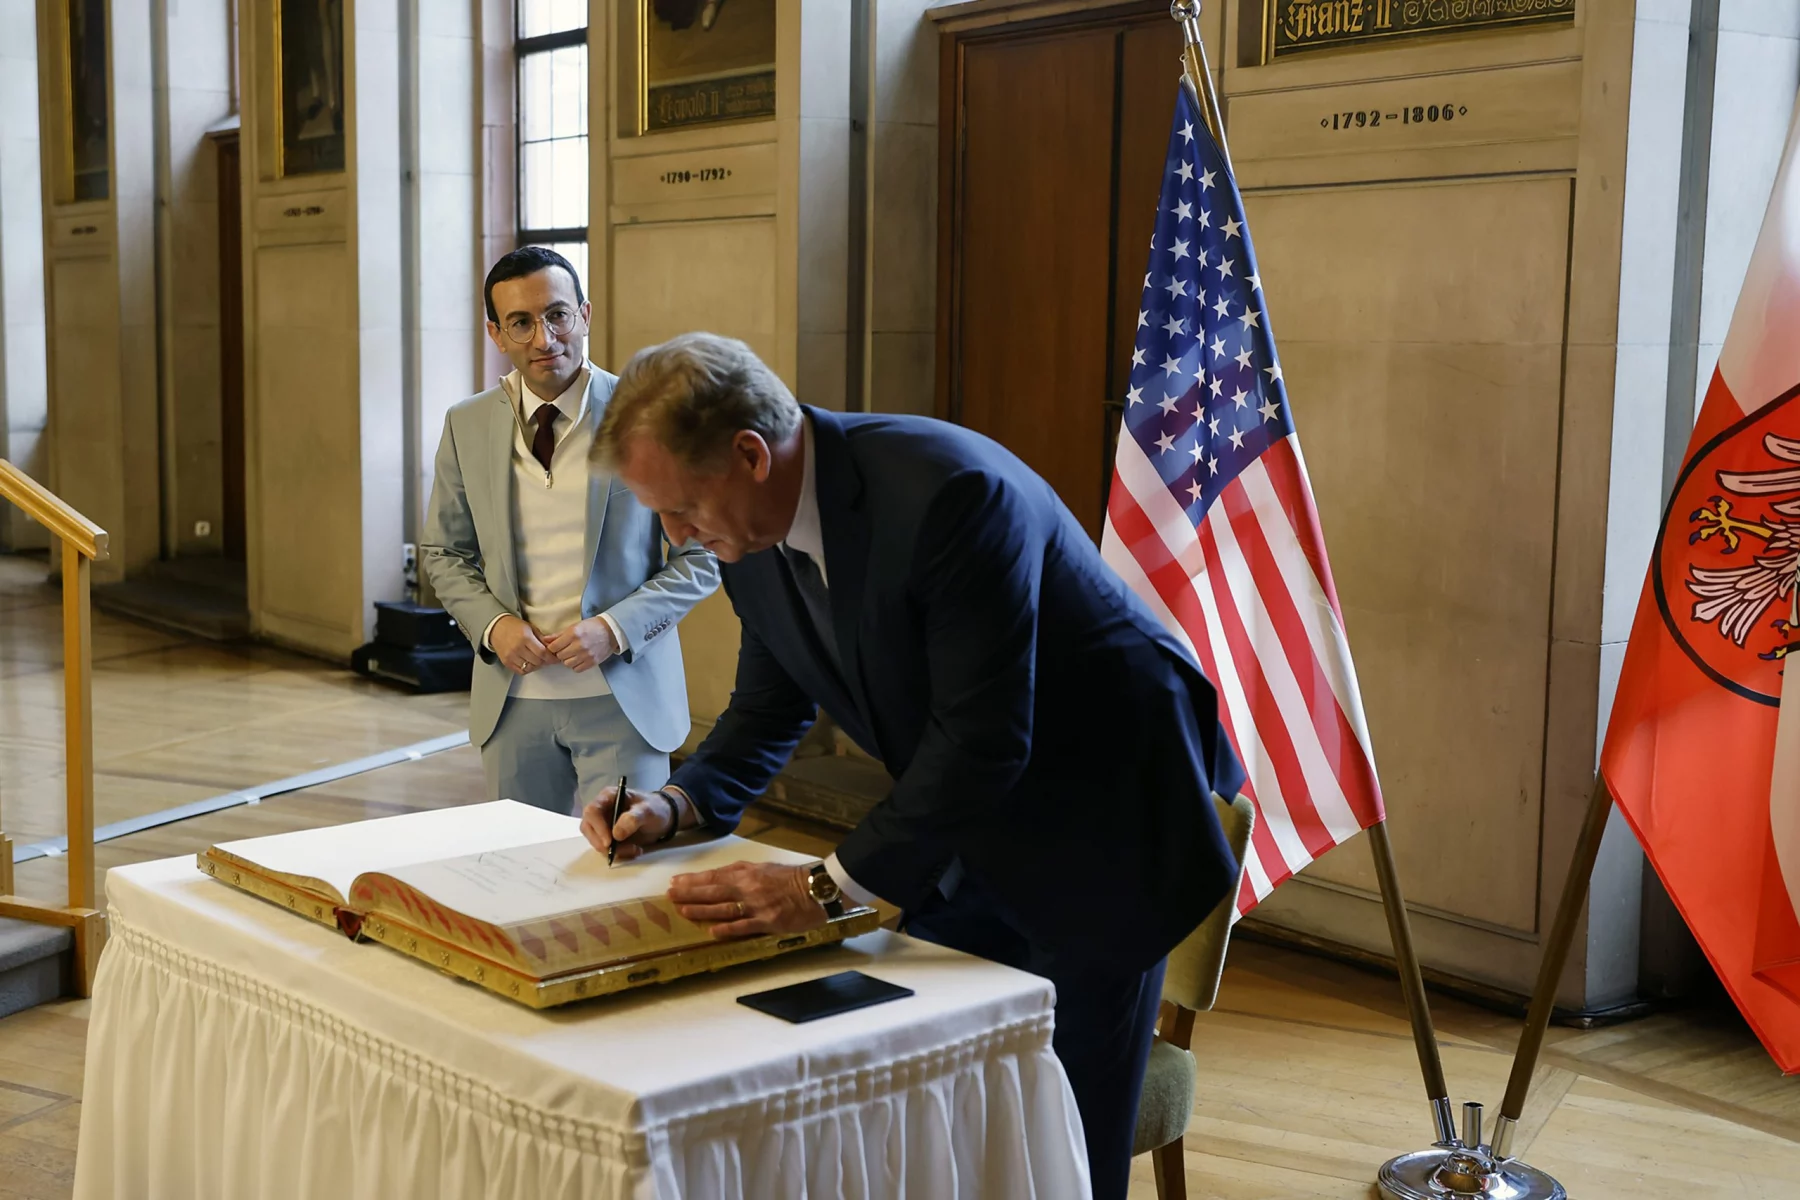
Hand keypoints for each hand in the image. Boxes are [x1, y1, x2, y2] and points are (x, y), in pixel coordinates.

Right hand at [491, 615, 553, 674]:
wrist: (496, 628)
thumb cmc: (515, 626)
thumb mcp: (531, 628)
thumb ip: (542, 639)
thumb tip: (553, 649)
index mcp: (525, 638)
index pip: (542, 652)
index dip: (551, 657)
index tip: (555, 658)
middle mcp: (517, 648)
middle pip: (537, 661)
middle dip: (545, 661)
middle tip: (548, 659)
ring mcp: (511, 656)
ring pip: (530, 668)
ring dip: (537, 666)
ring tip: (538, 660)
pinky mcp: (506, 662)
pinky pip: (521, 671)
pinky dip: (527, 669)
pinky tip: (530, 663)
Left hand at [544, 616, 617, 672]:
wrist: (611, 631)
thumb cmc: (591, 627)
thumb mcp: (574, 626)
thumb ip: (559, 634)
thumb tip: (544, 640)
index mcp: (573, 634)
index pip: (554, 647)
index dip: (553, 647)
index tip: (557, 645)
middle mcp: (579, 645)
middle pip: (559, 656)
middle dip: (560, 652)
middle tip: (566, 648)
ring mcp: (586, 655)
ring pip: (567, 664)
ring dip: (568, 659)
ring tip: (573, 653)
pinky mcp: (592, 662)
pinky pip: (576, 669)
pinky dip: (576, 665)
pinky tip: (579, 658)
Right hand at [580, 786, 676, 862]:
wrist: (664, 817)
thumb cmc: (655, 808)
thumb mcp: (648, 810)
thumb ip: (633, 819)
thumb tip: (616, 834)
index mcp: (608, 797)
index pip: (592, 811)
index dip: (598, 827)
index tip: (609, 842)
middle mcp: (601, 810)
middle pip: (588, 828)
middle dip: (603, 843)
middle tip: (623, 850)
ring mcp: (603, 824)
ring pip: (596, 841)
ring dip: (614, 851)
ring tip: (635, 849)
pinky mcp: (608, 837)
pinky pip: (606, 849)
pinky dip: (619, 854)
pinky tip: (635, 850)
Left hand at [668, 862, 825, 939]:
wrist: (815, 889)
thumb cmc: (790, 878)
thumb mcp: (763, 867)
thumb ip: (740, 871)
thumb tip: (717, 876)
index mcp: (747, 874)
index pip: (714, 876)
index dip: (693, 880)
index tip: (675, 882)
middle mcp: (748, 888)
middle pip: (713, 891)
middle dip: (689, 893)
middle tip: (669, 895)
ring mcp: (757, 906)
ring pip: (723, 909)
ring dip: (701, 910)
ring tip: (682, 911)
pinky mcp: (767, 922)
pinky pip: (743, 926)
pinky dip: (727, 929)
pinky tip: (712, 931)